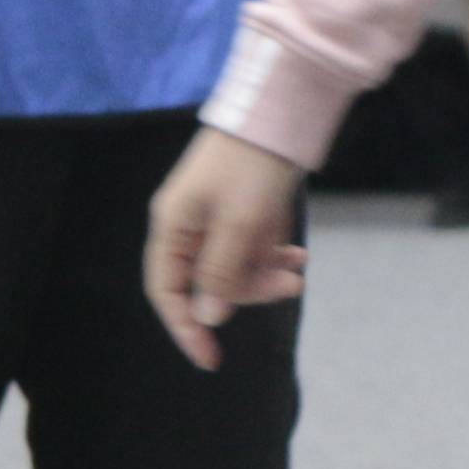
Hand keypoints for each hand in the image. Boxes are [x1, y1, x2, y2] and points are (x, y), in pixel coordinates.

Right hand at [142, 126, 310, 370]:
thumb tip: (209, 317)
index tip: (211, 359)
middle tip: (290, 288)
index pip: (167, 290)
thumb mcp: (239, 223)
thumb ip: (222, 272)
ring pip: (235, 265)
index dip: (186, 327)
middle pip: (208, 281)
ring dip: (267, 274)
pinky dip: (274, 254)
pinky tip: (300, 257)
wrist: (283, 109)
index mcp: (172, 226)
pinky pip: (253, 245)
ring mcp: (217, 215)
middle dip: (247, 292)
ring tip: (301, 269)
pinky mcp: (244, 207)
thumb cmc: (253, 164)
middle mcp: (189, 224)